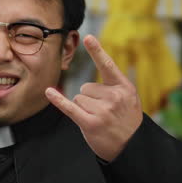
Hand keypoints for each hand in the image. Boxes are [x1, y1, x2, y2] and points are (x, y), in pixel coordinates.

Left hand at [45, 35, 142, 161]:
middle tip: (103, 112)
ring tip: (98, 118)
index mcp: (123, 88)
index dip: (97, 51)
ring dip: (83, 108)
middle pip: (85, 87)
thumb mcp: (129, 99)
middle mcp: (113, 97)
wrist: (132, 146)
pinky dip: (58, 100)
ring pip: (78, 98)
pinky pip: (70, 107)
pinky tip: (49, 92)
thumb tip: (86, 85)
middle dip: (90, 99)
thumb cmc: (127, 120)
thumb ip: (113, 87)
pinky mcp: (90, 123)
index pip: (107, 65)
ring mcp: (102, 111)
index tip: (88, 37)